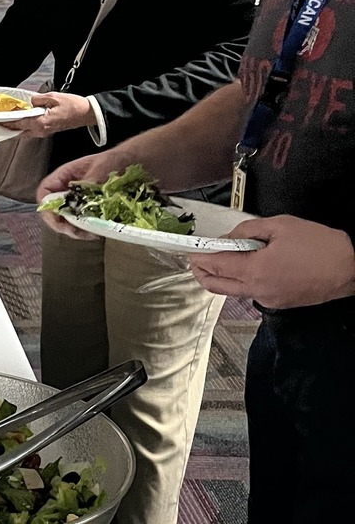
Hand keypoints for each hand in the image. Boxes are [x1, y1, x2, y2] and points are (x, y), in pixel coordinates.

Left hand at [10, 92, 93, 137]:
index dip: (4, 121)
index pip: (18, 124)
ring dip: (12, 127)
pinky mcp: (46, 131)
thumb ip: (37, 99)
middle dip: (5, 126)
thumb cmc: (72, 105)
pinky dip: (21, 126)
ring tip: (2, 119)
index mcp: (41, 123)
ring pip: (22, 132)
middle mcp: (40, 130)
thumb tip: (28, 102)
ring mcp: (43, 132)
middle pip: (17, 131)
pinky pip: (29, 131)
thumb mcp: (53, 97)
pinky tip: (16, 120)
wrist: (86, 114)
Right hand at [35, 147, 141, 239]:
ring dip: (75, 231)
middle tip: (78, 232)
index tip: (60, 219)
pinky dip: (86, 232)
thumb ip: (92, 178)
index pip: (45, 192)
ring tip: (90, 234)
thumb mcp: (104, 166)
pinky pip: (81, 225)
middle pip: (53, 212)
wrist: (134, 164)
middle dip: (63, 225)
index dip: (47, 207)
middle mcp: (67, 191)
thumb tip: (82, 192)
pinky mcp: (90, 212)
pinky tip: (96, 233)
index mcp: (65, 176)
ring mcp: (78, 202)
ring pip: (66, 221)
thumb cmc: (116, 160)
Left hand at [190, 215, 354, 308]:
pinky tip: (247, 265)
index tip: (190, 251)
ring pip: (234, 291)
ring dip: (222, 277)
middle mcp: (259, 291)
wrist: (351, 267)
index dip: (199, 258)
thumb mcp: (278, 226)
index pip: (215, 267)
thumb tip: (227, 238)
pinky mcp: (280, 303)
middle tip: (197, 259)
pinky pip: (251, 292)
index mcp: (255, 271)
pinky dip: (241, 280)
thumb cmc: (318, 244)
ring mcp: (270, 300)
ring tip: (222, 258)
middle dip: (202, 272)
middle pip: (217, 286)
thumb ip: (246, 231)